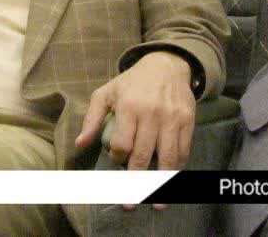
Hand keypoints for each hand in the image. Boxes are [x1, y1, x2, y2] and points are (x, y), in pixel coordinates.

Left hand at [75, 51, 194, 209]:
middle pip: (144, 155)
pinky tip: (170, 181)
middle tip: (130, 202)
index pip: (122, 143)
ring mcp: (172, 118)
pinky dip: (177, 169)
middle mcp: (152, 113)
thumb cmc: (132, 82)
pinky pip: (183, 151)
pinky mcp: (188, 121)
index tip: (116, 159)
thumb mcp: (107, 93)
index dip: (117, 157)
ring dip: (161, 183)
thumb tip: (80, 145)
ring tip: (157, 202)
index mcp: (129, 106)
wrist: (167, 65)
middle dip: (136, 182)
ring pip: (168, 157)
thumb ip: (92, 119)